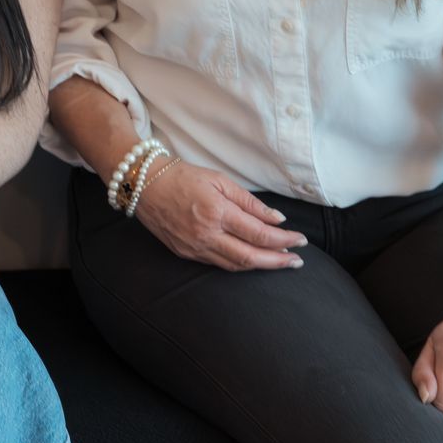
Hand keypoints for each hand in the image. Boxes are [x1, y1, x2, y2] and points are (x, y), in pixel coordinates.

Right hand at [135, 163, 304, 270]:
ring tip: (280, 261)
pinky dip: (239, 264)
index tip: (300, 240)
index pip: (259, 233)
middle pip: (250, 257)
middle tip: (297, 261)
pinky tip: (251, 259)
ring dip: (261, 266)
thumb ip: (249, 202)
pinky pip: (218, 264)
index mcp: (216, 212)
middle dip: (278, 261)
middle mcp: (206, 234)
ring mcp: (194, 247)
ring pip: (235, 265)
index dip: (283, 240)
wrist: (143, 184)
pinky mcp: (185, 253)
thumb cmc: (182, 176)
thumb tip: (276, 219)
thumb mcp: (219, 180)